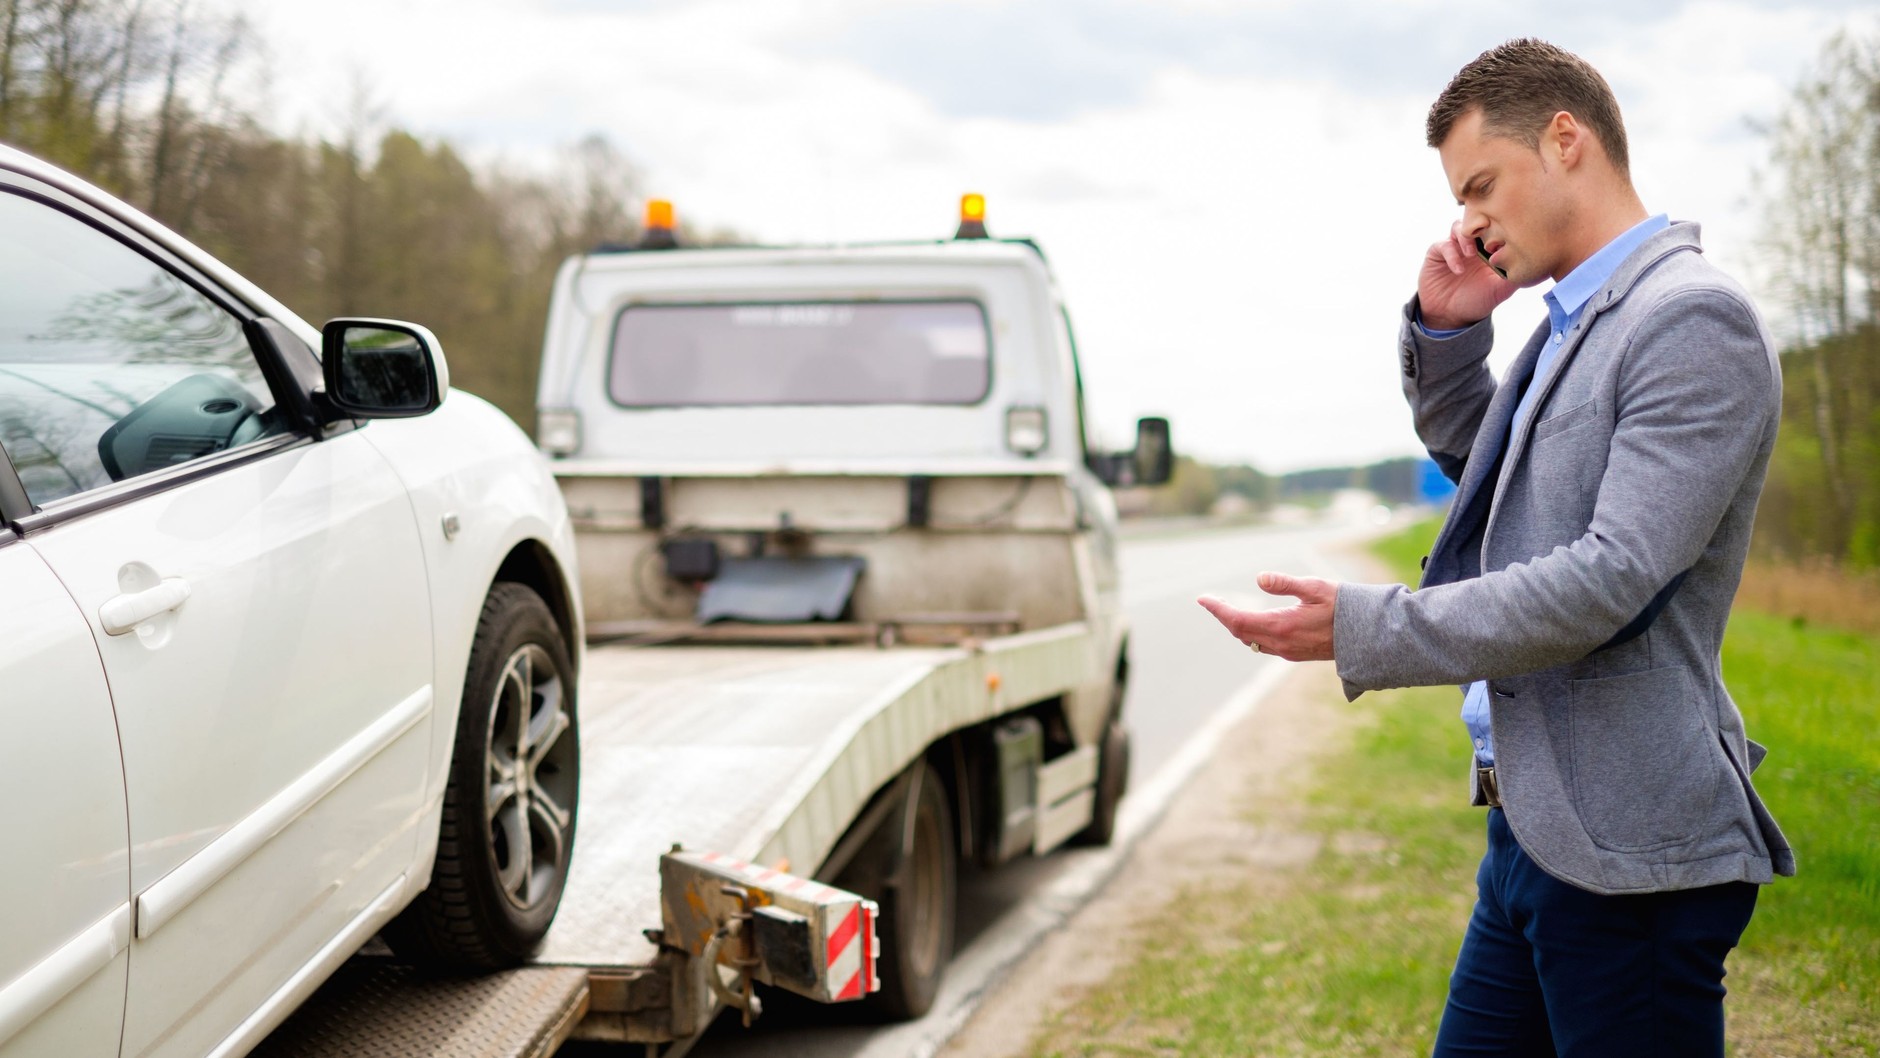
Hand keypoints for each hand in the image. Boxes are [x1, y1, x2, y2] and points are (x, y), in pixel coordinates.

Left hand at [1197, 572, 1337, 661]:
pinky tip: (1252, 622)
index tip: (1203, 599)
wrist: (1368, 635)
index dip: (1218, 610)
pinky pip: (1264, 645)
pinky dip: (1251, 633)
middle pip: (1241, 632)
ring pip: (1251, 641)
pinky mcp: (1295, 654)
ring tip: (1227, 609)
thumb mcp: (1315, 587)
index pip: (1238, 620)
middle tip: (1212, 601)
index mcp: (1282, 626)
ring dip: (1237, 626)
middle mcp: (1281, 643)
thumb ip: (1285, 583)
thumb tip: (1259, 578)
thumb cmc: (1343, 606)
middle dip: (1224, 616)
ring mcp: (1288, 652)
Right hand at [1417, 220, 1515, 330]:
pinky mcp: (1437, 253)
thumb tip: (1532, 266)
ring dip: (1466, 238)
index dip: (1500, 229)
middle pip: (1476, 222)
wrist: (1449, 316)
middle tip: (1489, 240)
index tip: (1507, 241)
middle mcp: (1470, 244)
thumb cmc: (1476, 302)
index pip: (1495, 228)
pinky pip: (1444, 245)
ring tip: (1472, 255)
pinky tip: (1459, 270)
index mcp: (1488, 249)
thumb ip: (1514, 277)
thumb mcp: (1500, 291)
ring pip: (1458, 227)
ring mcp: (1454, 247)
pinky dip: (1452, 254)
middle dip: (1482, 227)